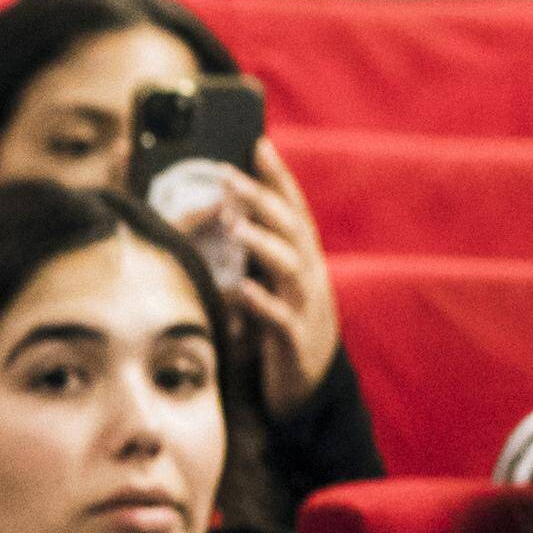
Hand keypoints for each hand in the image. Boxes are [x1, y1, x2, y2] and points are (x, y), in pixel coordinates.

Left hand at [223, 137, 345, 415]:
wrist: (307, 388)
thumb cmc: (280, 326)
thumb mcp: (272, 283)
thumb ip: (255, 250)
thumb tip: (223, 209)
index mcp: (303, 260)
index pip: (293, 209)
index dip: (278, 177)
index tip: (258, 144)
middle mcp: (309, 278)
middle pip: (291, 231)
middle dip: (263, 201)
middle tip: (229, 176)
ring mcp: (304, 308)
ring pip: (290, 270)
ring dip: (262, 245)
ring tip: (233, 226)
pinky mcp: (293, 342)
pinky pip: (279, 320)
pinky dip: (262, 303)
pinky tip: (241, 291)